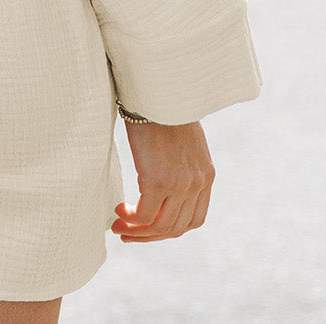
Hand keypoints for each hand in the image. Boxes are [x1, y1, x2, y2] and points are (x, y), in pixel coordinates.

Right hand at [112, 120, 214, 241]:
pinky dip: (131, 219)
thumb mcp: (182, 139)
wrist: (157, 90)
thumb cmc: (163, 108)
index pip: (193, 219)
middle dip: (150, 236)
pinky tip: (119, 210)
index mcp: (206, 175)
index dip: (169, 229)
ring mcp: (180, 184)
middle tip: (127, 233)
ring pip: (161, 226)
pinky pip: (145, 214)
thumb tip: (162, 172)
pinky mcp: (158, 179)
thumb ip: (180, 162)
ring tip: (119, 226)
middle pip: (176, 228)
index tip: (148, 227)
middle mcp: (197, 183)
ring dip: (138, 231)